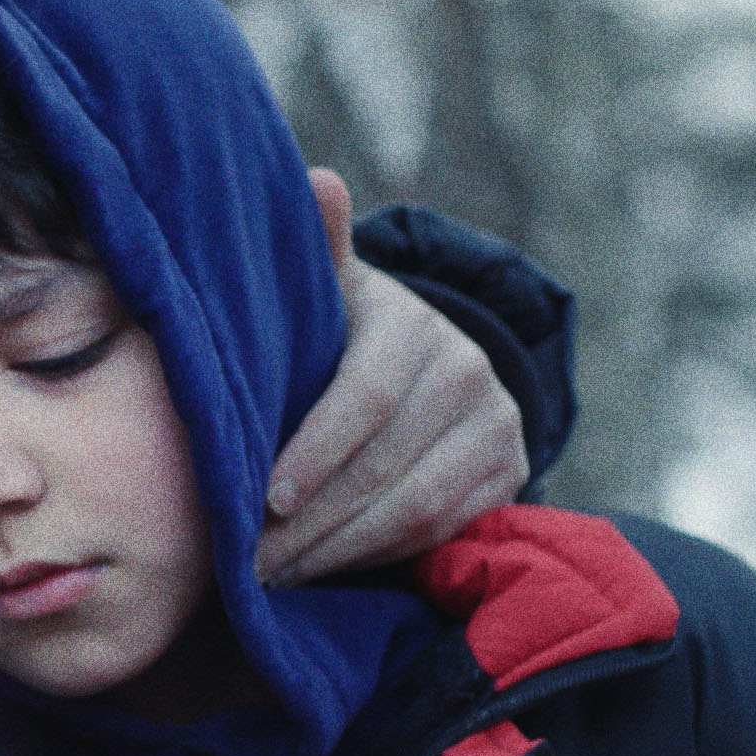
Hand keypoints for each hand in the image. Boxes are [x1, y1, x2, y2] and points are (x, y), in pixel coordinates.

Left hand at [255, 169, 529, 586]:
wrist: (425, 366)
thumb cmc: (344, 333)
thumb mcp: (331, 292)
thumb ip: (319, 248)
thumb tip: (317, 180)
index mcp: (415, 326)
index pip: (367, 396)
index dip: (316, 451)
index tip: (262, 498)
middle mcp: (468, 372)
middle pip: (386, 464)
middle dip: (313, 520)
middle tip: (248, 559)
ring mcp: (497, 426)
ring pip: (415, 507)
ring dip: (339, 549)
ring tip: (274, 575)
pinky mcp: (507, 473)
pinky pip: (440, 529)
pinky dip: (378, 556)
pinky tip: (324, 569)